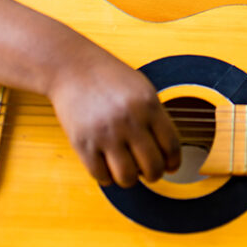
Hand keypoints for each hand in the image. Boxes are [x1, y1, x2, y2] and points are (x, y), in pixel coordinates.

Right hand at [47, 51, 180, 187]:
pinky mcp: (82, 143)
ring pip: (127, 177)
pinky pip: (100, 176)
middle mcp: (129, 121)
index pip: (171, 146)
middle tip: (148, 171)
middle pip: (152, 166)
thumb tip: (166, 152)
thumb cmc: (109, 77)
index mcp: (148, 105)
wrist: (72, 67)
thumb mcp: (142, 89)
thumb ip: (155, 117)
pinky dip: (107, 177)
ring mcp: (105, 134)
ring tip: (127, 169)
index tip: (171, 166)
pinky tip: (107, 166)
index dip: (174, 162)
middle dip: (154, 174)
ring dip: (130, 179)